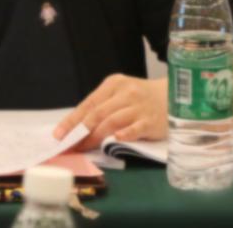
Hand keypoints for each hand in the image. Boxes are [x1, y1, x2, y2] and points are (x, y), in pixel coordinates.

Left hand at [53, 74, 167, 148]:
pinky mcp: (151, 121)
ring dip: (96, 136)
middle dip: (81, 131)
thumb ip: (102, 107)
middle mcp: (125, 93)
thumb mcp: (120, 94)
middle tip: (69, 145)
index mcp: (113, 84)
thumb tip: (76, 127)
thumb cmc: (141, 98)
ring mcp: (139, 107)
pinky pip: (136, 128)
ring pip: (113, 121)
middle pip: (98, 113)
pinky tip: (116, 140)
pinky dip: (126, 134)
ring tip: (84, 148)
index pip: (88, 103)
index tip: (58, 135)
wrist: (174, 95)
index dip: (72, 120)